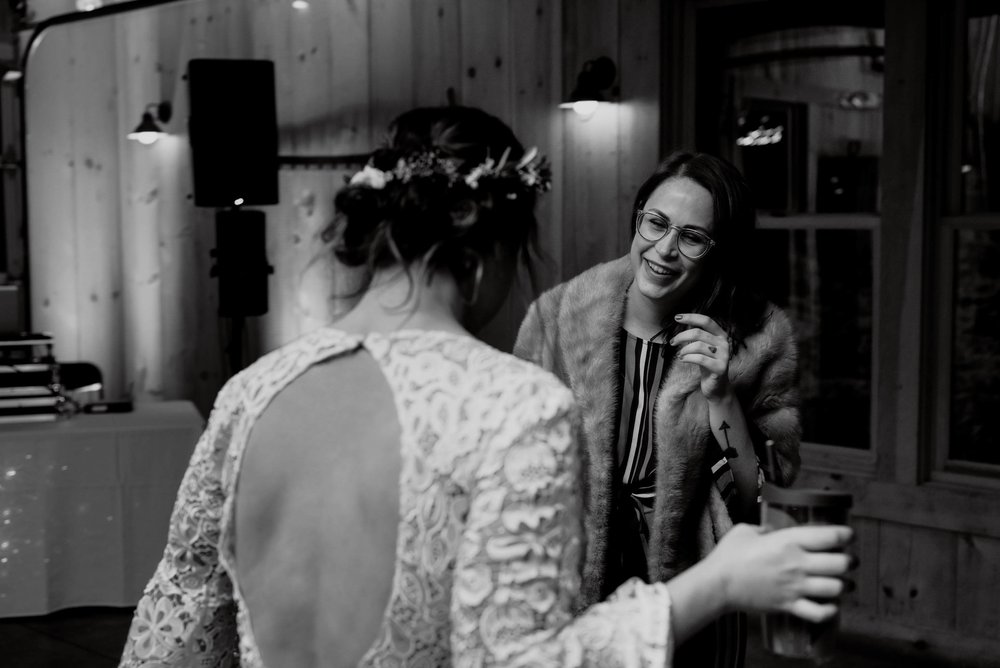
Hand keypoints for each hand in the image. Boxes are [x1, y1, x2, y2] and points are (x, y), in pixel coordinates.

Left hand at [670, 313, 730, 401]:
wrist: (716, 386)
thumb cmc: (707, 364)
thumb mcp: (702, 348)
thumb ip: (697, 336)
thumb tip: (683, 323)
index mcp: (721, 335)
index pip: (706, 321)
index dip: (691, 317)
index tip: (677, 317)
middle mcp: (724, 343)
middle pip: (698, 333)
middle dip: (681, 336)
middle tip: (672, 342)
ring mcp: (724, 355)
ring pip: (698, 346)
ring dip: (684, 350)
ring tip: (680, 354)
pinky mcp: (720, 367)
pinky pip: (700, 359)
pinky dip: (688, 358)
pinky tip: (683, 359)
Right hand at [705, 523, 854, 622]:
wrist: (717, 584)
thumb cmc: (728, 556)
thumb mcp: (745, 530)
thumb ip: (764, 528)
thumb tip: (772, 529)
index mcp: (788, 541)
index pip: (830, 537)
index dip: (845, 535)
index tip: (848, 535)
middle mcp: (797, 564)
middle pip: (840, 564)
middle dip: (849, 562)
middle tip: (848, 561)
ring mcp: (794, 587)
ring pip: (835, 588)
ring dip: (844, 586)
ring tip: (844, 584)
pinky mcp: (788, 605)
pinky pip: (819, 613)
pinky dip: (830, 611)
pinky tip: (831, 606)